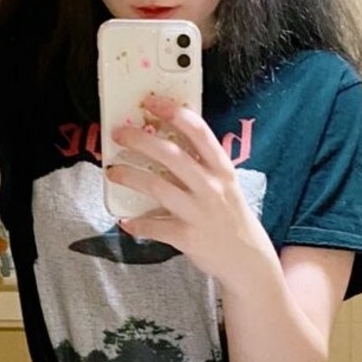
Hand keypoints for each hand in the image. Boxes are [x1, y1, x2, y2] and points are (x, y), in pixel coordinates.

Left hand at [107, 95, 276, 288]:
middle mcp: (212, 187)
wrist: (248, 260)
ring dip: (130, 177)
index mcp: (222, 169)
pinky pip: (155, 227)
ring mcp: (200, 212)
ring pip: (158, 187)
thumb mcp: (226, 184)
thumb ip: (202, 164)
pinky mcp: (189, 238)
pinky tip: (125, 220)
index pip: (199, 132)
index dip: (174, 112)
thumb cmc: (231, 216)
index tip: (151, 102)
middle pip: (172, 155)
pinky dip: (138, 223)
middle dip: (141, 140)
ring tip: (113, 172)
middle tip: (119, 133)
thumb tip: (166, 140)